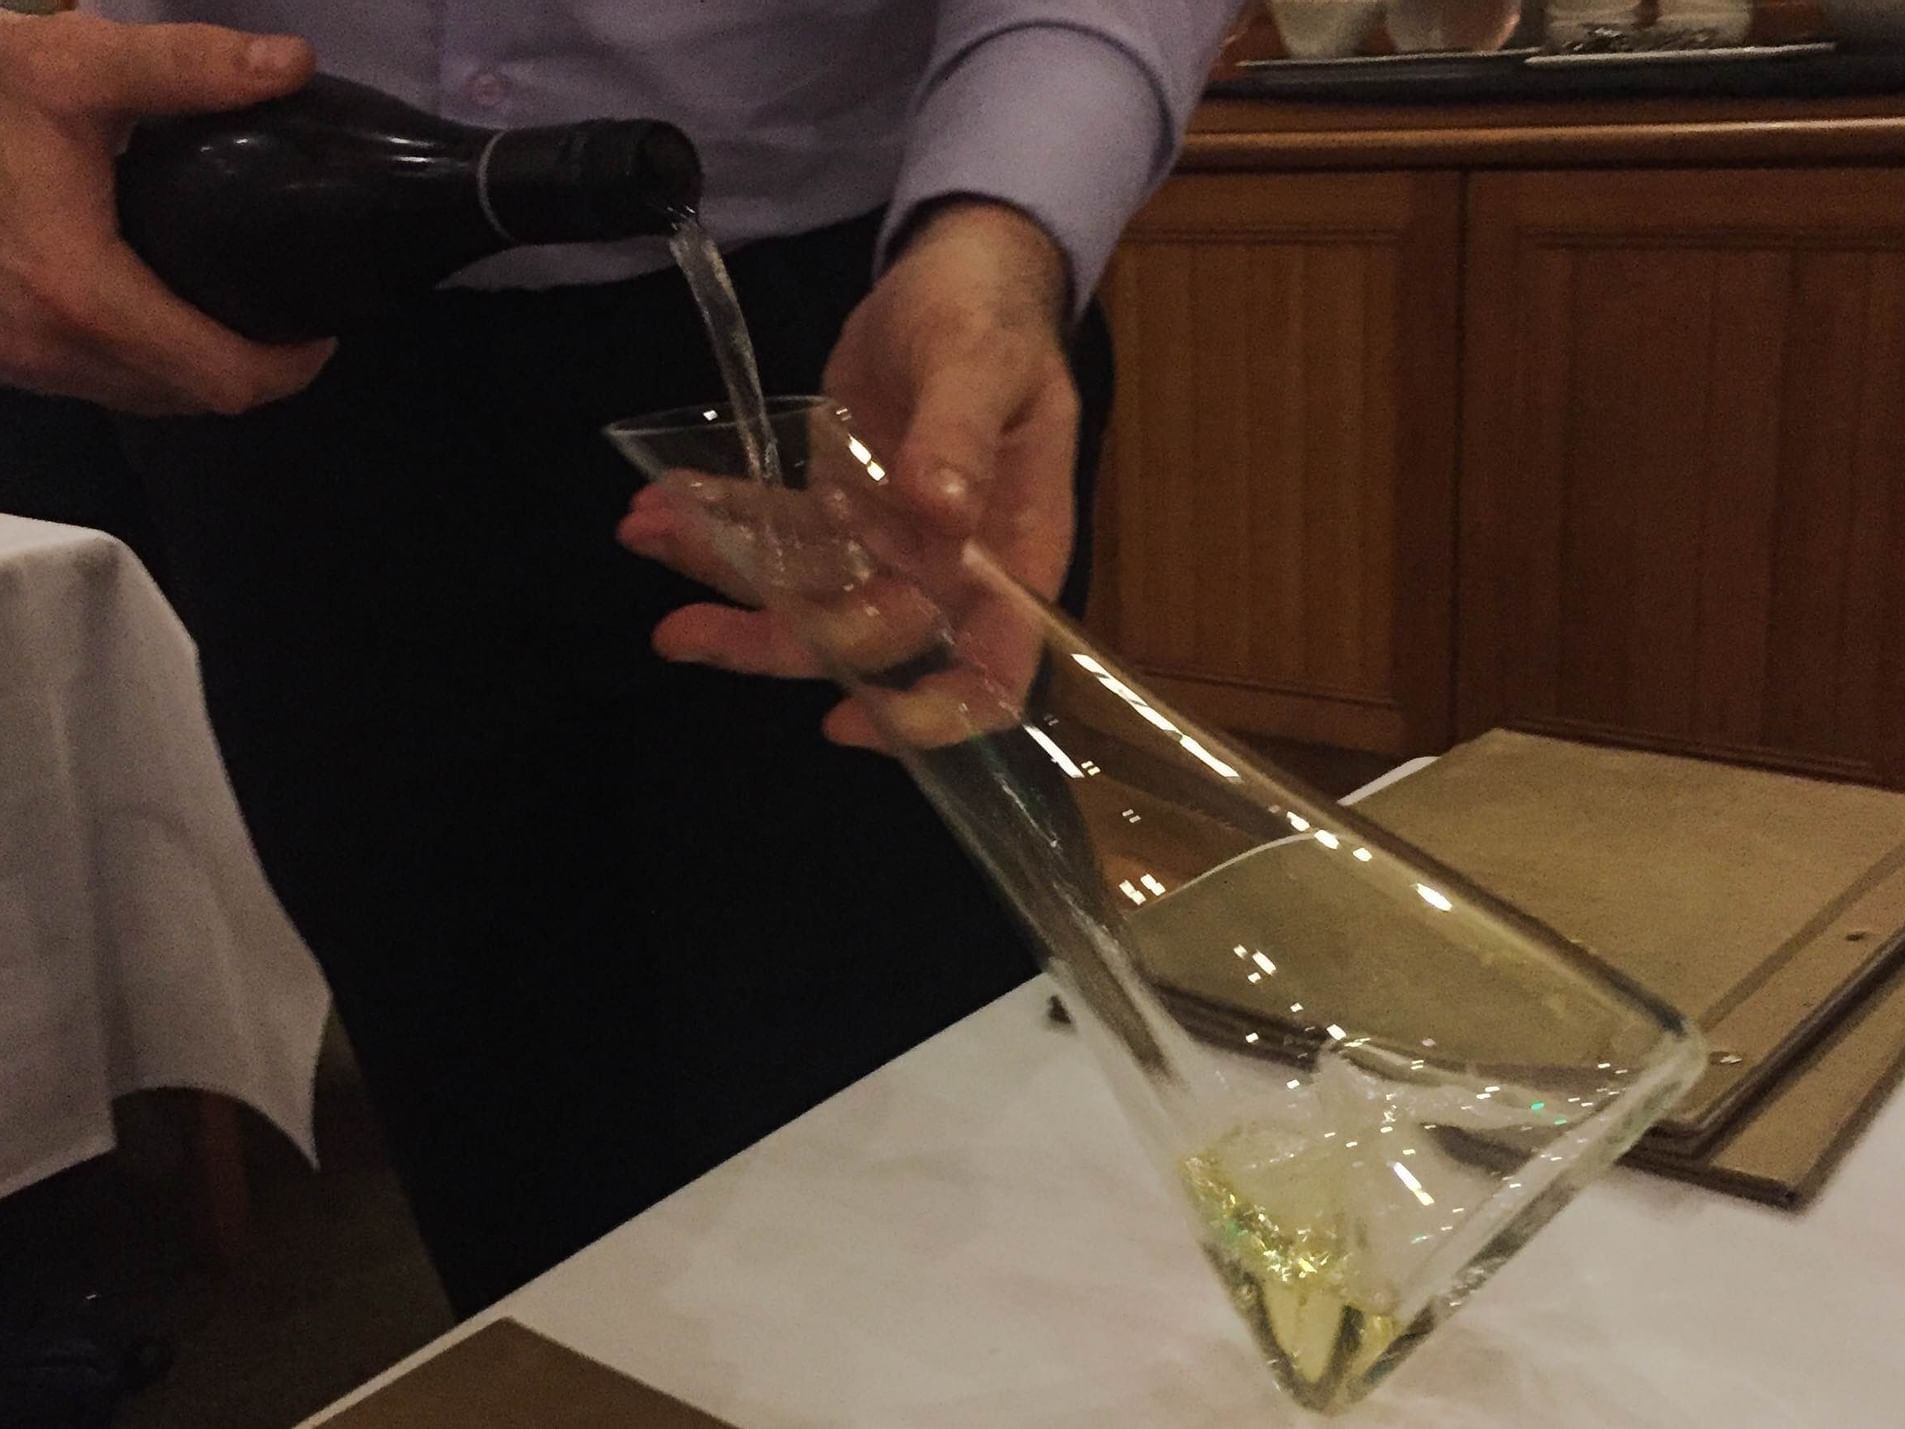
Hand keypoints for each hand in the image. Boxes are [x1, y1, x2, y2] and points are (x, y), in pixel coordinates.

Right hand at [0, 12, 332, 413]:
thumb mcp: (72, 68)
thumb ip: (187, 69)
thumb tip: (292, 64)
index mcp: (81, 297)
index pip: (222, 379)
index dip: (289, 366)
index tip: (321, 325)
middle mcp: (47, 349)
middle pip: (189, 401)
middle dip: (251, 370)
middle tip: (288, 318)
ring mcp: (15, 360)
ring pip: (140, 398)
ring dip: (195, 369)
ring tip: (237, 312)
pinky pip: (93, 381)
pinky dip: (142, 361)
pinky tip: (161, 309)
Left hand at [618, 199, 1078, 746]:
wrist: (956, 270)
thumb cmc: (989, 317)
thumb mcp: (980, 360)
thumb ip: (959, 436)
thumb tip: (936, 514)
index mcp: (1012, 552)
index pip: (992, 666)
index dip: (931, 714)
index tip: (849, 721)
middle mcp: (949, 570)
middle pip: (868, 640)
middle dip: (774, 641)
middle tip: (680, 629)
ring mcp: (887, 546)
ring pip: (807, 598)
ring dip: (723, 582)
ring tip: (645, 537)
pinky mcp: (835, 511)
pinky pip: (775, 537)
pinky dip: (716, 526)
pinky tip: (657, 506)